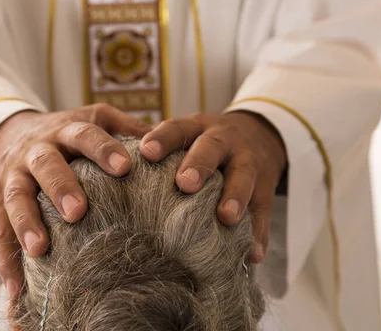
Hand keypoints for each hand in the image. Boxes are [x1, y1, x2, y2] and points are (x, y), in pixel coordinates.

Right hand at [0, 103, 150, 299]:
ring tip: (40, 249)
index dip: (103, 149)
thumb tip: (166, 138)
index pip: (85, 135)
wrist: (10, 134)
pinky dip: (7, 260)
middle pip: (46, 165)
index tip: (124, 167)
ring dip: (27, 223)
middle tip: (78, 211)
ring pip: (16, 198)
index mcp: (66, 131)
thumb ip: (126, 127)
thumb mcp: (94, 119)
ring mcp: (14, 176)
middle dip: (61, 187)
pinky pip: (0, 231)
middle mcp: (37, 151)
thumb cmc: (66, 134)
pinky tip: (18, 286)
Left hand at [139, 111, 286, 262]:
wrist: (259, 133)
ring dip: (235, 196)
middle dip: (199, 164)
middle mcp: (223, 140)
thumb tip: (114, 172)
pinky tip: (252, 253)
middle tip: (185, 184)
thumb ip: (162, 150)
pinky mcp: (266, 185)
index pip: (178, 129)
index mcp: (197, 127)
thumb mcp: (189, 134)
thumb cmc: (206, 142)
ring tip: (226, 217)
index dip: (163, 139)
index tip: (146, 152)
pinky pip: (264, 208)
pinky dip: (259, 231)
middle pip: (212, 148)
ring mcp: (247, 161)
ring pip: (243, 176)